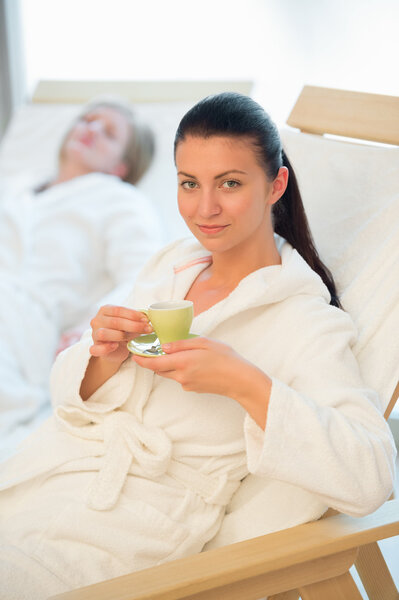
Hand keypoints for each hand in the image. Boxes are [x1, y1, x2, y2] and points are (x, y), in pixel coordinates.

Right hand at [89, 304, 152, 364]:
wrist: (116, 350)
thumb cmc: (123, 332)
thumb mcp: (130, 324)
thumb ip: (136, 320)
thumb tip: (147, 318)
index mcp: (105, 310)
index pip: (118, 310)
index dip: (133, 314)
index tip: (146, 319)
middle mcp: (97, 320)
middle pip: (114, 322)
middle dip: (133, 325)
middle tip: (147, 328)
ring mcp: (94, 334)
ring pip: (104, 333)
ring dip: (121, 335)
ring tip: (133, 338)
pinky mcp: (94, 348)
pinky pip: (96, 349)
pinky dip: (106, 348)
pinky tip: (115, 346)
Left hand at [131, 336, 271, 427]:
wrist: (241, 380)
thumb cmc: (226, 358)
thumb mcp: (204, 343)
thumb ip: (182, 344)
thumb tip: (164, 346)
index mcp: (182, 363)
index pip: (154, 363)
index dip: (142, 359)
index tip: (134, 354)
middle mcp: (181, 376)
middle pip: (160, 369)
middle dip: (154, 360)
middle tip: (152, 349)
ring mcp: (187, 385)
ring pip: (170, 373)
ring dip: (168, 364)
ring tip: (176, 353)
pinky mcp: (193, 389)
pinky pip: (181, 378)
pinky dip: (181, 370)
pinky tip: (194, 362)